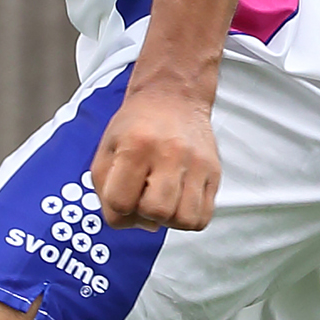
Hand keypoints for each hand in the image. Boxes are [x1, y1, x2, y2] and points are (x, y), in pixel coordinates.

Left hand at [91, 79, 219, 229]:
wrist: (172, 97)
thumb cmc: (136, 126)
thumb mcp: (106, 150)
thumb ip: (105, 189)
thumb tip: (127, 222)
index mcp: (135, 146)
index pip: (120, 203)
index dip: (116, 211)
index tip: (121, 200)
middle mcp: (169, 154)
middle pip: (156, 212)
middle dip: (144, 215)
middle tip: (143, 198)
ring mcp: (196, 164)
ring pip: (184, 219)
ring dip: (168, 220)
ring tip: (162, 201)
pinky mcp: (214, 172)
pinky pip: (203, 216)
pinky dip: (187, 218)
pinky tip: (177, 202)